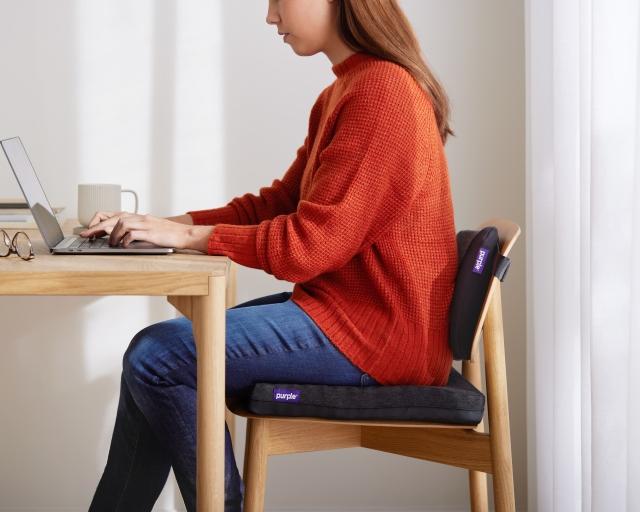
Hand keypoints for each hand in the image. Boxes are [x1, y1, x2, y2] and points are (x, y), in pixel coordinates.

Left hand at [80, 212, 213, 250]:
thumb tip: (116, 237)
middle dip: (97, 228)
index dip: (98, 221)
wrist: (184, 234)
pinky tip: (124, 246)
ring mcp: (145, 224)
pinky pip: (132, 234)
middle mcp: (139, 217)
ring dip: (112, 235)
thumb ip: (133, 231)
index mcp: (137, 216)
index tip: (90, 230)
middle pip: (113, 218)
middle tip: (87, 236)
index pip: (113, 214)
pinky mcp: (150, 233)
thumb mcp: (148, 229)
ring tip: (110, 244)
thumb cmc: (167, 234)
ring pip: (121, 224)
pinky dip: (125, 240)